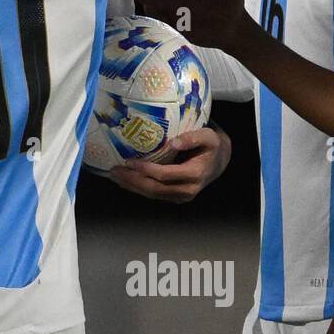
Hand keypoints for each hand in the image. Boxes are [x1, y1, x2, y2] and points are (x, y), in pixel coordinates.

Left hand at [103, 126, 230, 202]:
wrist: (219, 161)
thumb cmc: (211, 146)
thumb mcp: (208, 136)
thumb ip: (193, 138)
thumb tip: (174, 142)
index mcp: (194, 174)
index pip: (165, 175)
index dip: (146, 170)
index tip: (129, 161)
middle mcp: (188, 189)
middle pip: (155, 188)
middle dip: (132, 181)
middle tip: (114, 171)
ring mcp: (181, 196)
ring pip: (152, 194)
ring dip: (132, 186)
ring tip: (114, 175)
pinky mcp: (175, 197)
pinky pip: (154, 195)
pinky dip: (137, 188)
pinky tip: (124, 181)